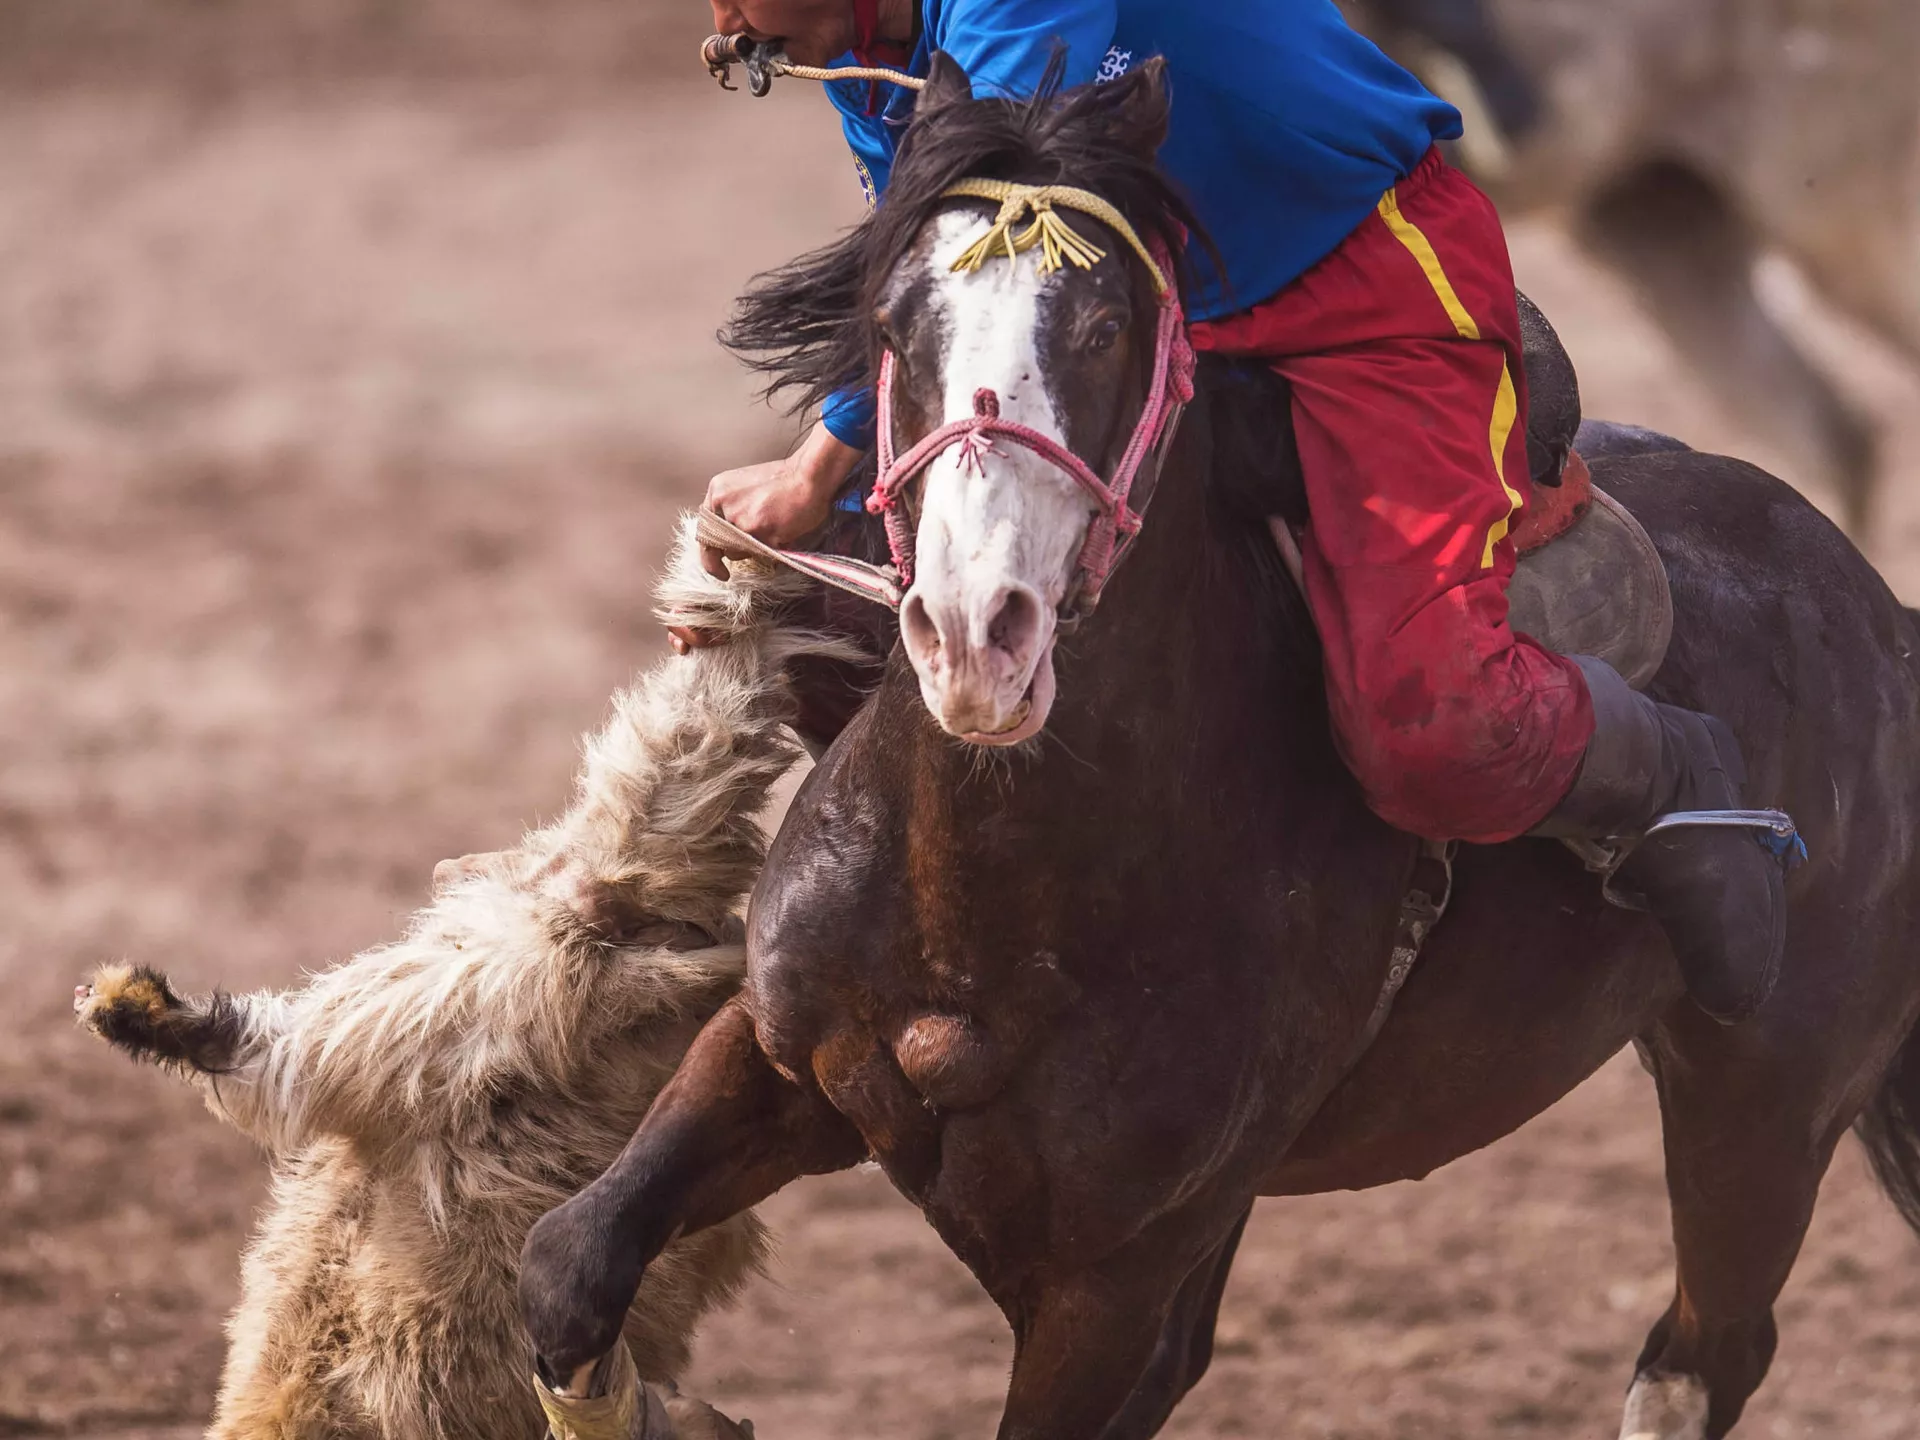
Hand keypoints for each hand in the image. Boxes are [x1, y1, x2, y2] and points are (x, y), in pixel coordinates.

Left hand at [700, 421, 861, 581]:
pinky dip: (772, 549)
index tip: (717, 566)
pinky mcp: (761, 534)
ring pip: (739, 552)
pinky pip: (761, 554)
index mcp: (718, 491)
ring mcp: (742, 521)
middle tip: (751, 546)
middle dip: (737, 549)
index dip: (709, 551)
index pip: (704, 528)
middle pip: (721, 543)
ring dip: (755, 548)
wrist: (809, 476)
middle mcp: (725, 506)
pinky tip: (783, 532)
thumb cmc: (784, 479)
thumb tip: (728, 535)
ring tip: (773, 528)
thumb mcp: (745, 485)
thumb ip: (730, 507)